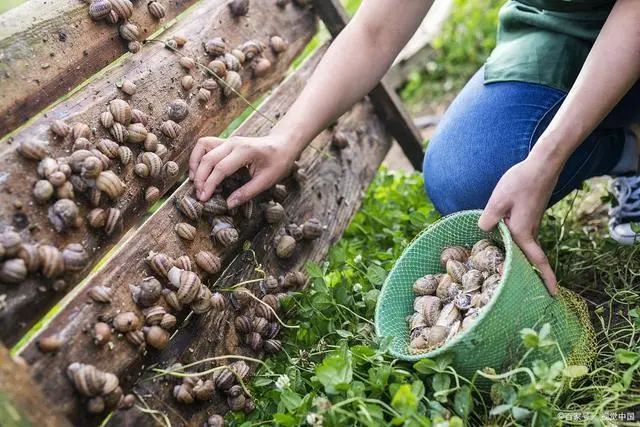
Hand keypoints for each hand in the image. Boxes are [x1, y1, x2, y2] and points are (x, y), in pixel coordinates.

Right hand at [189, 135, 297, 207]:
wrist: (283, 144)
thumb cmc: (278, 162)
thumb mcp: (266, 180)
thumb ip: (247, 192)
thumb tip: (228, 204)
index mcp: (245, 151)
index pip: (220, 168)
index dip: (209, 184)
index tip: (203, 199)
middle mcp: (234, 142)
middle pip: (208, 158)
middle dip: (200, 178)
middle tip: (199, 195)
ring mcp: (229, 140)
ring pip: (202, 146)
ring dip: (194, 163)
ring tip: (194, 181)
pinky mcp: (226, 141)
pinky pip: (206, 144)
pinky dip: (198, 156)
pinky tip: (198, 170)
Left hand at [478, 156, 559, 294]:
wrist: (542, 165)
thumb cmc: (520, 181)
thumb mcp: (497, 200)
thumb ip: (488, 219)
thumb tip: (483, 231)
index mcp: (522, 231)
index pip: (537, 261)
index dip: (546, 278)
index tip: (553, 293)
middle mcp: (530, 230)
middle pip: (530, 258)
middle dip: (532, 274)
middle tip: (527, 290)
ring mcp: (533, 223)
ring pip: (526, 246)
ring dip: (522, 259)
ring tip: (508, 270)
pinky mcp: (531, 215)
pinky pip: (524, 235)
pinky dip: (518, 244)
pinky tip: (504, 240)